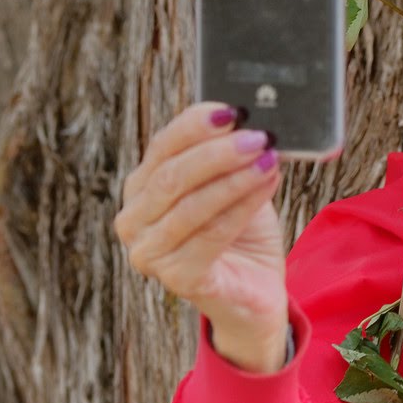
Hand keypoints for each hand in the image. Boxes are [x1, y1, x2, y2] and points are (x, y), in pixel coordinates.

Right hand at [114, 102, 287, 371]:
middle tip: (258, 136)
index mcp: (141, 188)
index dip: (195, 125)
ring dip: (235, 178)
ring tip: (269, 159)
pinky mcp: (176, 278)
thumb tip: (252, 119)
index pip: (162, 147)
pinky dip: (241, 207)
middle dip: (219, 152)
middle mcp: (133, 220)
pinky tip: (266, 186)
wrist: (255, 291)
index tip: (232, 110)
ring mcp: (149, 253)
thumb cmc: (242, 233)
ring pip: (190, 205)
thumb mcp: (236, 184)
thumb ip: (232, 155)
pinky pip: (210, 235)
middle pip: (172, 175)